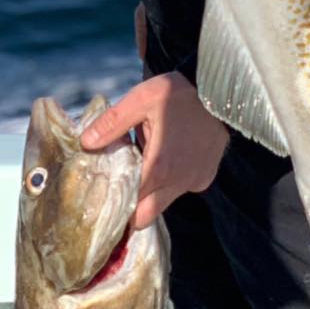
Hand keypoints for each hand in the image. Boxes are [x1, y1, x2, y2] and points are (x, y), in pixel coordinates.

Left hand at [82, 73, 228, 229]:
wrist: (224, 91)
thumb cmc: (180, 94)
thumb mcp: (142, 99)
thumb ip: (112, 122)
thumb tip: (85, 142)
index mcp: (158, 166)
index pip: (128, 206)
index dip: (112, 206)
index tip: (102, 199)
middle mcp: (177, 181)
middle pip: (145, 217)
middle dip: (130, 213)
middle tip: (118, 194)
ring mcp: (194, 181)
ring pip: (163, 204)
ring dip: (150, 195)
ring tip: (144, 169)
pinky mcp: (205, 177)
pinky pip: (181, 190)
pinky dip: (171, 183)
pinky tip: (170, 160)